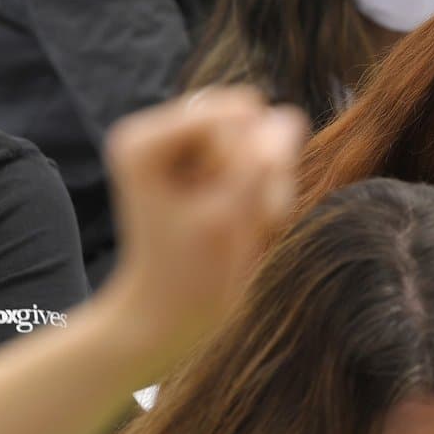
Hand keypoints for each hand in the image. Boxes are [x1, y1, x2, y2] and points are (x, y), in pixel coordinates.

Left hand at [104, 87, 307, 348]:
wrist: (167, 317)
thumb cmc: (189, 276)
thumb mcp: (228, 218)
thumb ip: (262, 162)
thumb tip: (289, 116)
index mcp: (145, 138)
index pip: (235, 117)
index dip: (242, 166)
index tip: (213, 211)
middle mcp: (160, 131)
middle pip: (248, 124)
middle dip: (256, 174)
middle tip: (228, 224)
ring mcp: (186, 146)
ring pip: (263, 141)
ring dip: (265, 188)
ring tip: (238, 227)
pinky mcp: (209, 162)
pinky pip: (266, 159)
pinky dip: (265, 193)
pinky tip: (244, 223)